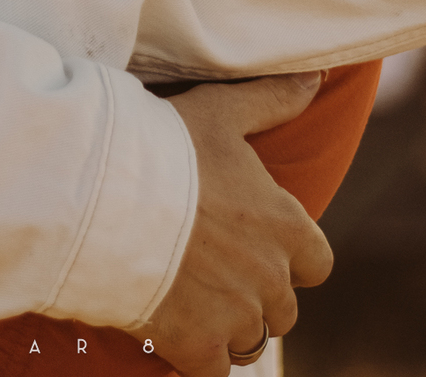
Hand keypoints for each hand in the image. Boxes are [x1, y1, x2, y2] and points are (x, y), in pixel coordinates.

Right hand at [138, 73, 331, 376]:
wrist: (108, 196)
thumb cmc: (166, 147)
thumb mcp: (220, 110)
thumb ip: (273, 98)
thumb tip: (316, 77)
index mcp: (284, 224)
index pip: (317, 262)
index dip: (291, 256)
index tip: (257, 242)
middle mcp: (270, 277)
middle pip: (283, 307)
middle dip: (257, 293)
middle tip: (215, 270)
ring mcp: (236, 316)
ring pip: (252, 340)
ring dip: (230, 326)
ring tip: (195, 299)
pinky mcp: (198, 346)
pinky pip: (217, 371)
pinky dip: (201, 357)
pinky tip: (177, 331)